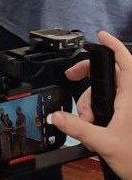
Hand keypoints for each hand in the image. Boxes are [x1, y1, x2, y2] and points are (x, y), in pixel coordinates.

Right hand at [48, 31, 131, 179]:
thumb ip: (78, 128)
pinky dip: (96, 110)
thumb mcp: (104, 143)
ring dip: (90, 100)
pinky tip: (90, 123)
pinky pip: (109, 105)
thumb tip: (55, 116)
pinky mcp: (128, 121)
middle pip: (110, 75)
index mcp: (130, 99)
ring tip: (85, 119)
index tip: (101, 36)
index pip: (126, 63)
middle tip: (71, 76)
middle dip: (88, 75)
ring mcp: (130, 111)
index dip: (114, 46)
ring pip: (107, 92)